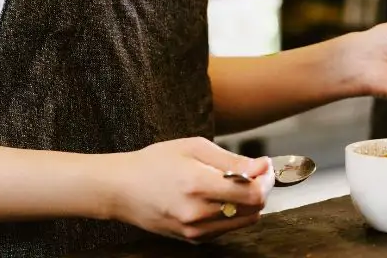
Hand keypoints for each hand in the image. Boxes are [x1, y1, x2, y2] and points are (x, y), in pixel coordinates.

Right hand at [99, 137, 273, 243]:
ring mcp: (194, 230)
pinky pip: (226, 228)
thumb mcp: (194, 147)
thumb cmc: (155, 162)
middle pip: (253, 210)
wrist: (121, 189)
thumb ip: (232, 159)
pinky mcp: (191, 239)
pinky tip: (221, 196)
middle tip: (255, 172)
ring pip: (243, 221)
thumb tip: (262, 166)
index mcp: (199, 186)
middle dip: (261, 189)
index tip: (264, 166)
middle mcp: (198, 213)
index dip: (266, 180)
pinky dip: (233, 213)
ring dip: (249, 203)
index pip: (253, 194)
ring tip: (238, 183)